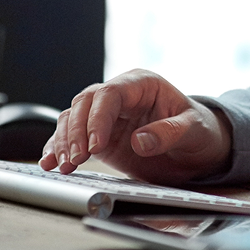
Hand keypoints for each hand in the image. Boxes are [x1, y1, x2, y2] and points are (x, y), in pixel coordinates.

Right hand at [38, 68, 233, 183]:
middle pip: (85, 103)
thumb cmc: (199, 132)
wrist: (198, 150)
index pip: (110, 93)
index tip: (95, 145)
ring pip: (72, 118)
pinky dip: (59, 148)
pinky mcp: (99, 136)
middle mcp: (120, 96)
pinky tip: (51, 163)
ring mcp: (106, 116)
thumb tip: (140, 140)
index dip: (98, 117)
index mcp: (142, 84)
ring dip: (64, 141)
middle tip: (75, 159)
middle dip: (76, 131)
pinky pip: (72, 136)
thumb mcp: (194, 131)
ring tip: (63, 166)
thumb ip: (169, 133)